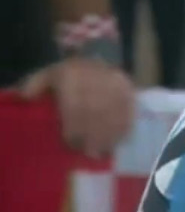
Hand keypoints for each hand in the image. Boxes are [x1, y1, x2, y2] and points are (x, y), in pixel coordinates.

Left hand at [19, 57, 134, 157]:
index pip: (75, 105)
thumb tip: (26, 98)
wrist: (98, 57)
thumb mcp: (48, 75)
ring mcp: (116, 83)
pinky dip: (124, 128)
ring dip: (109, 135)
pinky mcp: (130, 89)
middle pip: (96, 112)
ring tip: (103, 151)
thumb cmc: (69, 74)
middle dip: (92, 135)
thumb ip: (35, 85)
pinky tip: (118, 142)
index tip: (70, 144)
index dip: (73, 128)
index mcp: (73, 74)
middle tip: (88, 153)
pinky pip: (129, 111)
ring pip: (114, 113)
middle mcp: (96, 77)